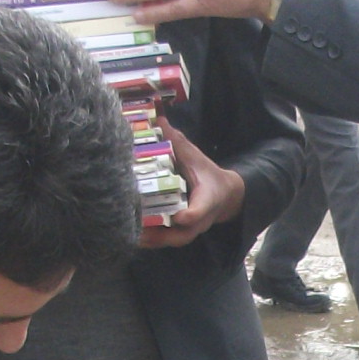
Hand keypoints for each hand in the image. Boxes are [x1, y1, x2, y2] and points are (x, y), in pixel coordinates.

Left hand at [146, 124, 239, 247]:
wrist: (225, 196)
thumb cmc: (207, 174)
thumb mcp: (195, 157)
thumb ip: (177, 142)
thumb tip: (159, 119)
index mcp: (208, 198)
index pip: (201, 210)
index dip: (192, 215)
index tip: (181, 217)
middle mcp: (201, 218)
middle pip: (185, 233)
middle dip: (164, 234)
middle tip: (143, 230)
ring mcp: (192, 228)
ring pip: (174, 240)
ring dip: (154, 240)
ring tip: (133, 235)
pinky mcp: (183, 232)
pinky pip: (168, 240)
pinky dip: (152, 240)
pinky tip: (134, 235)